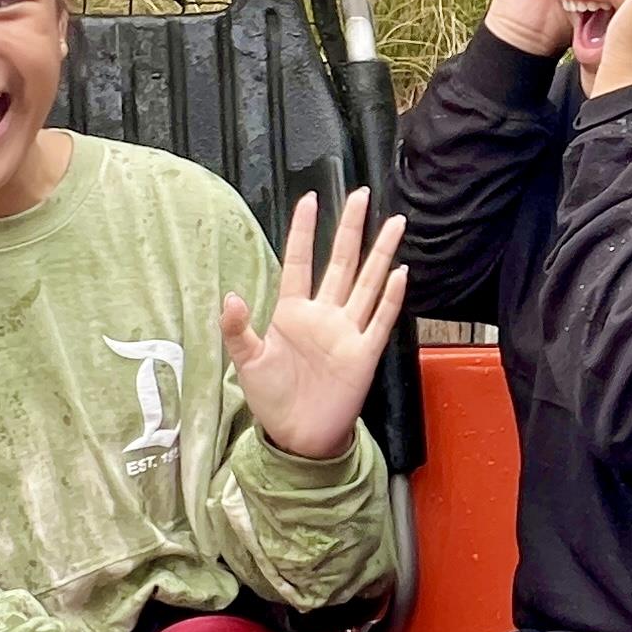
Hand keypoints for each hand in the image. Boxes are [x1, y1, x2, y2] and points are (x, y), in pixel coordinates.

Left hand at [221, 191, 411, 459]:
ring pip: (368, 283)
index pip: (301, 262)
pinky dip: (392, 298)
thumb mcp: (246, 362)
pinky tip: (400, 273)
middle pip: (343, 262)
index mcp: (293, 312)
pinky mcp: (364, 354)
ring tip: (394, 223)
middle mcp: (324, 315)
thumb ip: (237, 330)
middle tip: (363, 195)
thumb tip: (230, 297)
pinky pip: (381, 320)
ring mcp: (347, 332)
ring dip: (381, 254)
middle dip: (352, 228)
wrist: (298, 437)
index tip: (310, 199)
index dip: (305, 231)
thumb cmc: (272, 399)